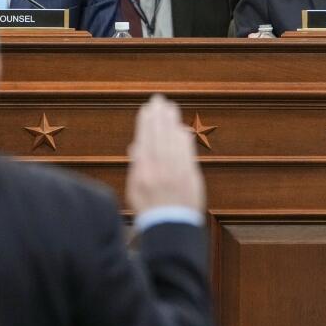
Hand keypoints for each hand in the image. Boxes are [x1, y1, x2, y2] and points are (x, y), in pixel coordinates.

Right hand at [126, 94, 205, 214]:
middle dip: (159, 116)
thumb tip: (136, 145)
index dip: (146, 124)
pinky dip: (185, 139)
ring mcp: (177, 173)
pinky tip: (182, 128)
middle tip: (160, 99)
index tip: (147, 109)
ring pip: (173, 142)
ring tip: (171, 108)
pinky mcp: (191, 176)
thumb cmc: (150, 208)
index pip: (145, 141)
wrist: (171, 226)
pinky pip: (187, 152)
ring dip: (172, 122)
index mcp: (143, 173)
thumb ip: (137, 166)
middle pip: (159, 137)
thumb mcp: (134, 190)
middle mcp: (160, 171)